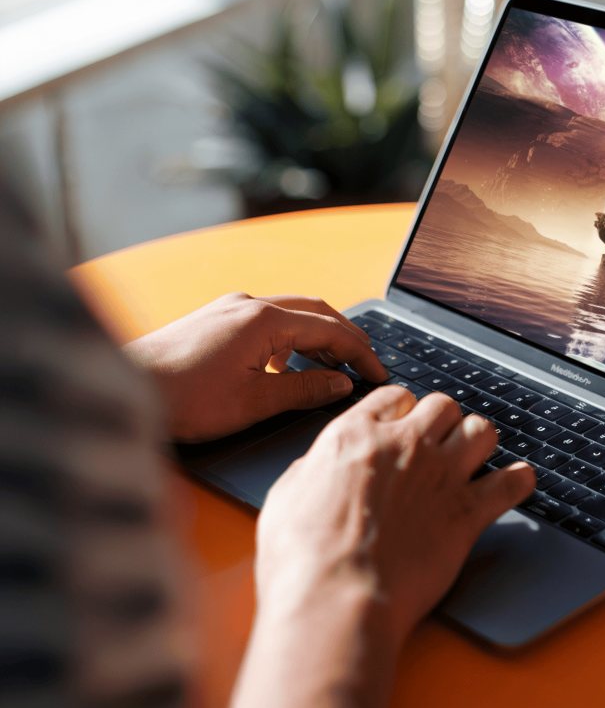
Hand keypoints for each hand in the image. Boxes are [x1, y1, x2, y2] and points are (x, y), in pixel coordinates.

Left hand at [124, 292, 387, 441]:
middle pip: (315, 311)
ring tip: (331, 368)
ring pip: (290, 314)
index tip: (379, 373)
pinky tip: (282, 368)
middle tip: (366, 363)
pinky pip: (265, 321)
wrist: (123, 389)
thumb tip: (340, 383)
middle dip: (345, 336)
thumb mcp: (254, 402)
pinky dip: (288, 339)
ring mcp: (228, 309)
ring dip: (316, 336)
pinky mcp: (213, 320)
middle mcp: (248, 304)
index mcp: (264, 320)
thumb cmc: (183, 399)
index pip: (330, 329)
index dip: (360, 352)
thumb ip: (304, 390)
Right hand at [234, 386, 535, 707]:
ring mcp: (441, 475)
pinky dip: (517, 482)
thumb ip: (310, 471)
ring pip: (481, 430)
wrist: (337, 597)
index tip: (403, 421)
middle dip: (442, 421)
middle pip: (443, 405)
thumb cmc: (302, 558)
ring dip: (479, 441)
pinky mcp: (467, 513)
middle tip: (438, 442)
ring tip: (474, 457)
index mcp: (356, 436)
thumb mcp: (285, 498)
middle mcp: (404, 445)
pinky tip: (516, 484)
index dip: (400, 409)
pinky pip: (511, 483)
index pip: (394, 397)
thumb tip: (318, 467)